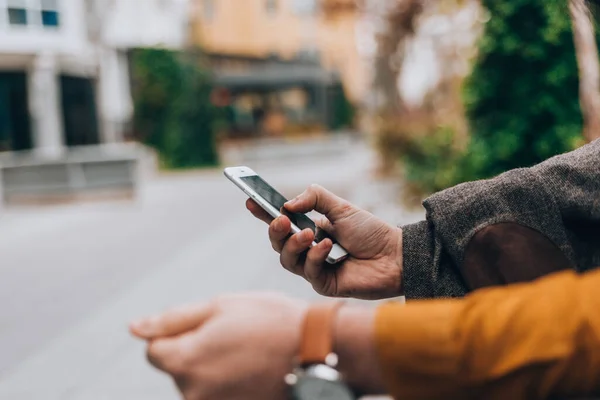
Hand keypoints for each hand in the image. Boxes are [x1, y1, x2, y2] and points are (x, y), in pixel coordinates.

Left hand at [130, 293, 306, 399]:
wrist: (317, 348)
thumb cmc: (268, 320)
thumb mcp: (219, 307)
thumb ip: (171, 320)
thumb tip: (134, 328)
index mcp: (185, 362)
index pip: (154, 351)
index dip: (178, 334)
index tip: (210, 327)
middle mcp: (194, 394)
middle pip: (177, 369)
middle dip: (196, 351)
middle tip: (235, 337)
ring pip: (198, 383)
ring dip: (214, 367)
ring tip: (248, 353)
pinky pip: (218, 394)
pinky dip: (229, 381)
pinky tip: (252, 369)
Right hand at [247, 184, 402, 298]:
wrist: (395, 255)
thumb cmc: (370, 232)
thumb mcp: (341, 207)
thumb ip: (315, 198)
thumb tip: (288, 203)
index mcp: (310, 229)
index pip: (282, 223)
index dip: (264, 214)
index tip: (250, 202)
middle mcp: (309, 250)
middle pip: (278, 243)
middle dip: (275, 231)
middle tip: (282, 219)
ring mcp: (315, 268)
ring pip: (287, 259)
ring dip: (295, 244)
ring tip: (311, 233)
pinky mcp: (324, 284)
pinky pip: (309, 271)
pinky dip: (316, 256)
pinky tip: (329, 247)